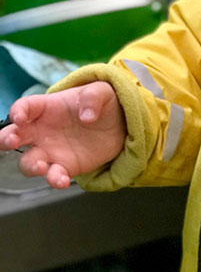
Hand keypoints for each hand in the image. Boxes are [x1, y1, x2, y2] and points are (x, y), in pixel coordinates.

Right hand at [0, 82, 126, 188]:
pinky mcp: (65, 167)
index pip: (24, 107)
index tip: (20, 118)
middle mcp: (42, 130)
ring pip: (29, 162)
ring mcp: (51, 150)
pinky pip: (53, 176)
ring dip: (31, 166)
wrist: (119, 124)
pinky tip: (62, 180)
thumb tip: (87, 116)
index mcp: (47, 107)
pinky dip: (55, 180)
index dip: (18, 112)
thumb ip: (93, 97)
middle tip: (12, 141)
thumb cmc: (103, 102)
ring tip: (42, 167)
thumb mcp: (101, 91)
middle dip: (6, 139)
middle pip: (13, 136)